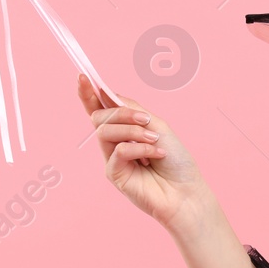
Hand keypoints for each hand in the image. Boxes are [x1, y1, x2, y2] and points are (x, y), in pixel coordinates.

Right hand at [77, 73, 207, 228]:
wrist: (186, 191)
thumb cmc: (176, 161)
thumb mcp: (157, 125)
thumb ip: (131, 109)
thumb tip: (106, 93)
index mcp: (125, 129)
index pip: (100, 109)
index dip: (88, 94)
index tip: (82, 76)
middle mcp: (115, 143)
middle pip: (99, 117)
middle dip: (122, 113)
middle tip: (146, 120)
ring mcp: (113, 158)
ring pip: (105, 131)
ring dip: (132, 130)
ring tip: (154, 138)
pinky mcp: (114, 174)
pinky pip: (118, 150)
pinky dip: (138, 147)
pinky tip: (154, 154)